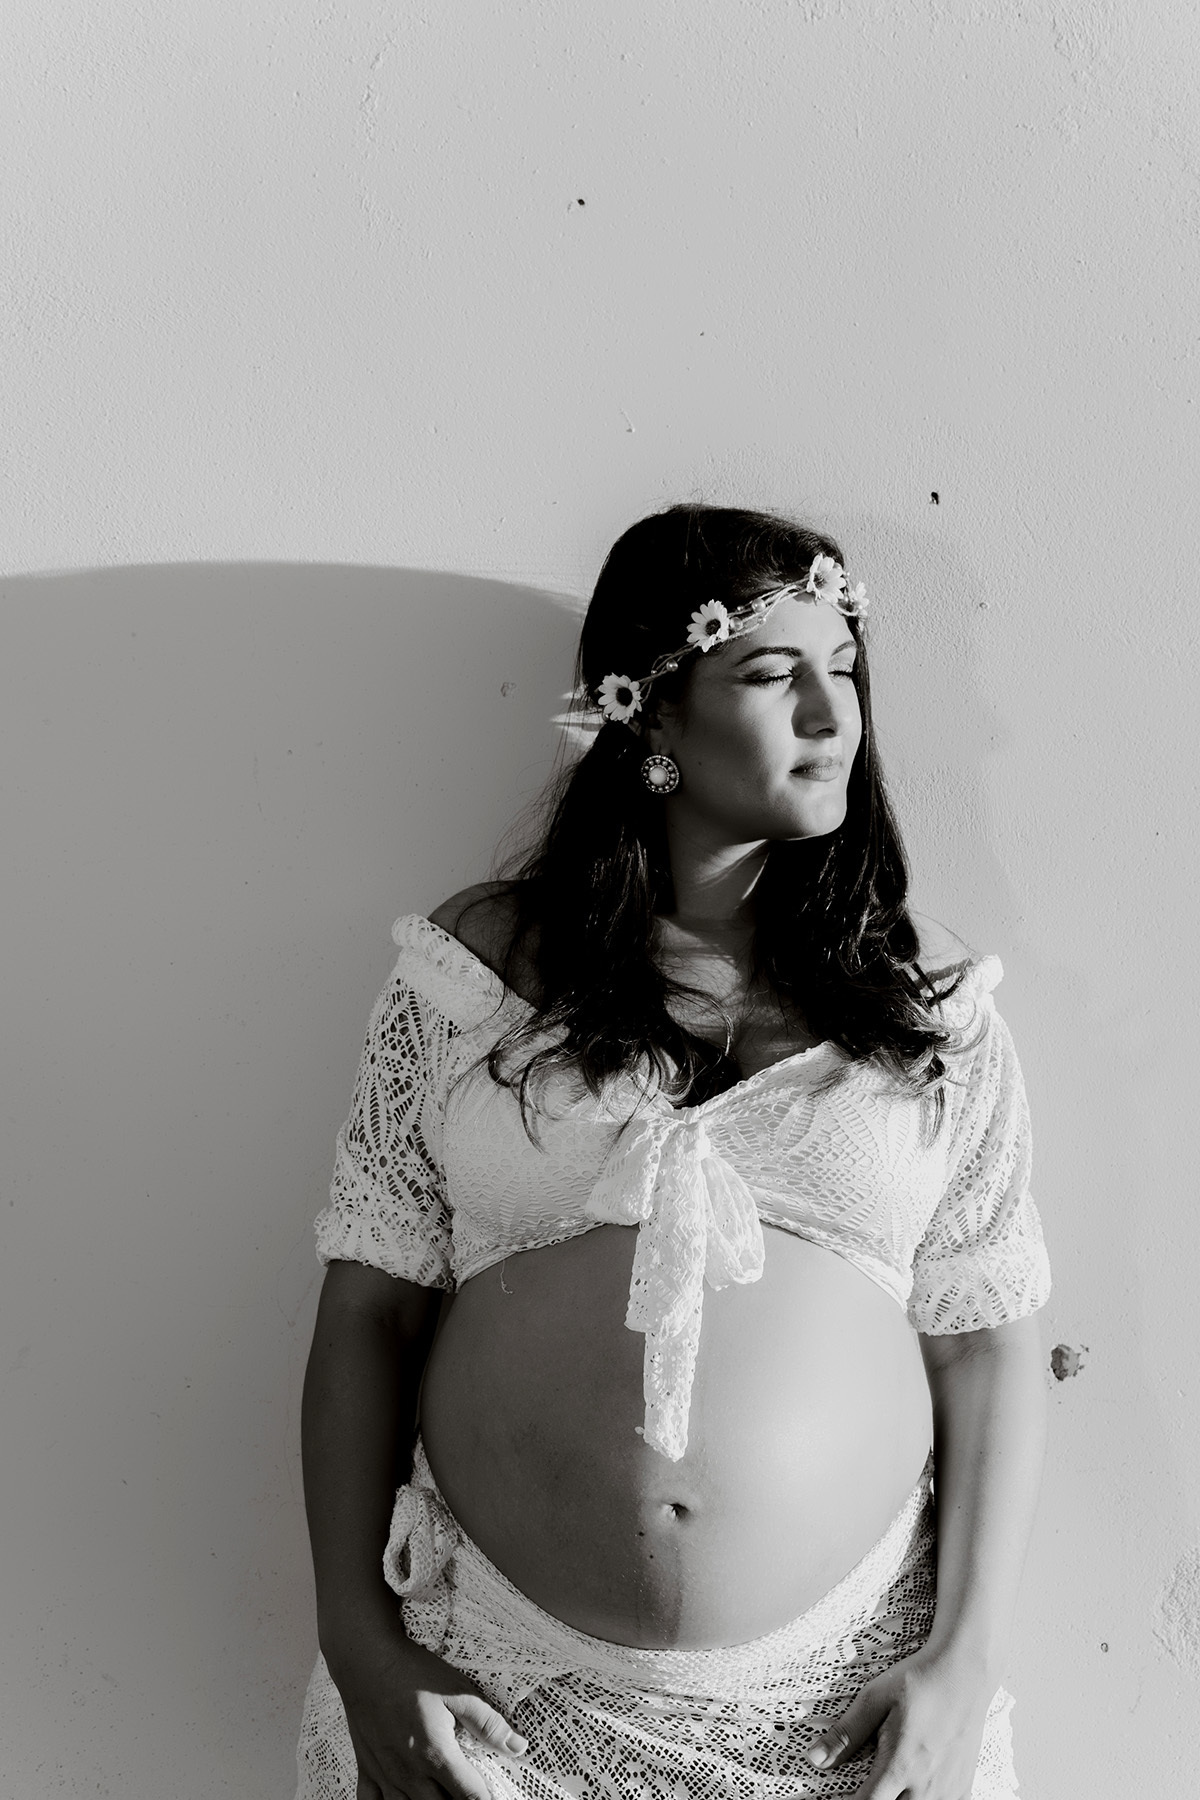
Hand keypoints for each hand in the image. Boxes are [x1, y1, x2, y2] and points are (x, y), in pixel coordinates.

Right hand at [327, 1620, 526, 1799]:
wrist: (365, 1659)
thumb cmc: (412, 1671)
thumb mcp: (457, 1691)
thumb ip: (488, 1723)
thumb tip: (518, 1747)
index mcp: (436, 1755)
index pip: (469, 1797)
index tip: (493, 1798)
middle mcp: (409, 1773)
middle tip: (466, 1792)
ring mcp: (384, 1774)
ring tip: (440, 1797)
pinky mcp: (366, 1767)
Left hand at [801, 1645, 995, 1799]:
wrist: (965, 1672)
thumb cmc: (920, 1680)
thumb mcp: (875, 1699)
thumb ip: (846, 1733)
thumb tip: (815, 1758)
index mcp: (901, 1765)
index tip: (842, 1796)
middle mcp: (927, 1785)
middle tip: (868, 1784)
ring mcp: (948, 1790)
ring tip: (891, 1784)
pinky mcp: (963, 1787)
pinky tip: (915, 1787)